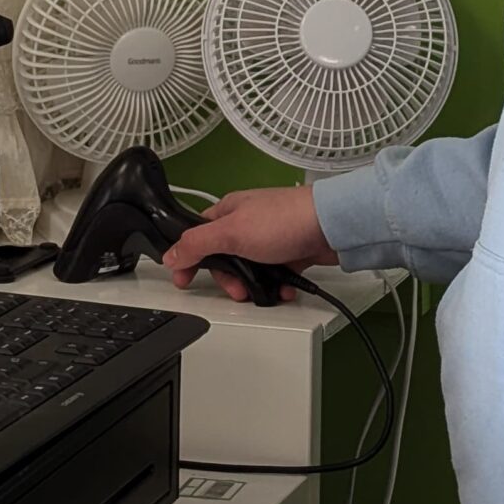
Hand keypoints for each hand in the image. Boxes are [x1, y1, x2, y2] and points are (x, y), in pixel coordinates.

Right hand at [159, 185, 335, 302]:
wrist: (332, 226)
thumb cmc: (285, 220)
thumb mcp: (231, 233)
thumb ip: (197, 244)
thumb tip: (171, 254)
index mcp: (228, 212)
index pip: (197, 237)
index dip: (188, 259)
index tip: (183, 280)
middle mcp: (248, 223)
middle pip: (224, 259)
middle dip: (229, 279)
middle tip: (236, 289)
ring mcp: (270, 239)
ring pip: (249, 270)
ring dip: (255, 285)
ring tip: (263, 290)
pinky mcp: (290, 251)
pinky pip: (274, 274)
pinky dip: (277, 284)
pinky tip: (283, 288)